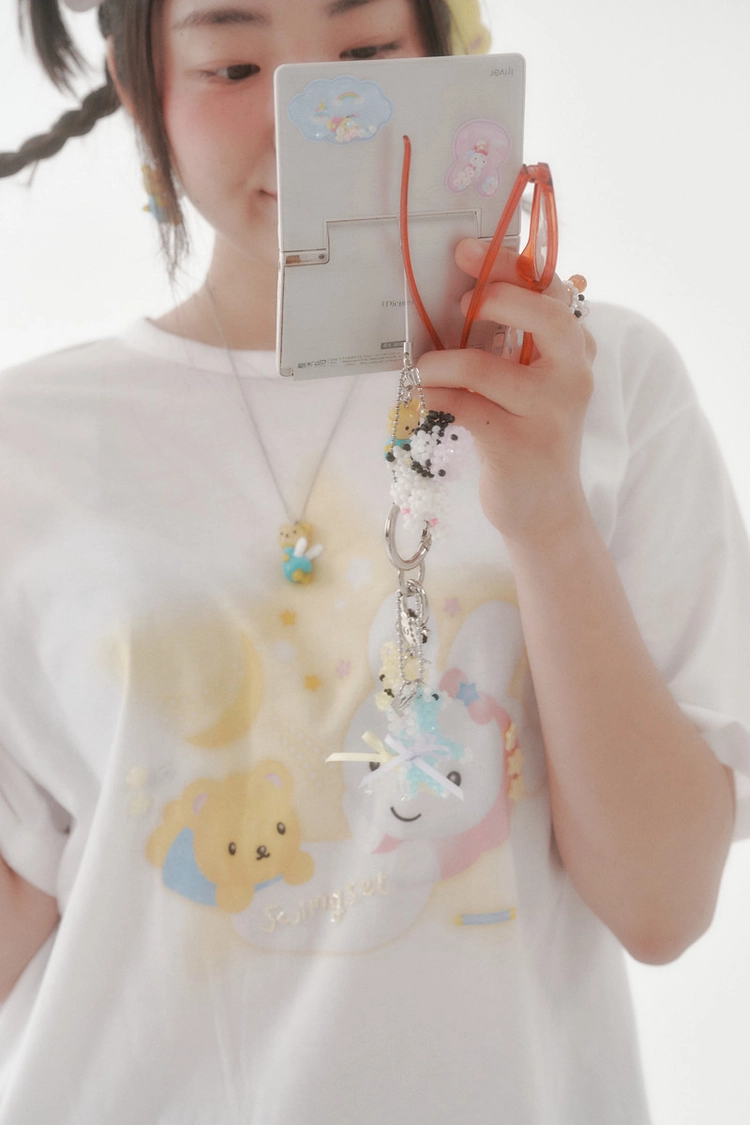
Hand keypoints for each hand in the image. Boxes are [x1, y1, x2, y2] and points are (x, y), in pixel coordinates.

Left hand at [418, 238, 595, 548]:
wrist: (545, 508)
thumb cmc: (529, 432)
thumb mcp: (535, 379)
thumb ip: (518, 338)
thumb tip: (467, 288)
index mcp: (576, 350)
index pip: (554, 290)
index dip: (511, 265)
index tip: (467, 251)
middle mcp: (572, 376)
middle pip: (545, 316)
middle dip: (496, 298)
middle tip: (461, 303)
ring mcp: (548, 413)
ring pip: (485, 367)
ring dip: (442, 362)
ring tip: (426, 367)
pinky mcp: (517, 446)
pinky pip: (464, 406)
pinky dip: (437, 395)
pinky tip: (429, 395)